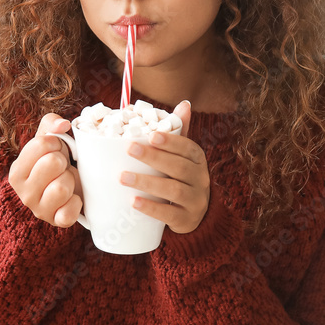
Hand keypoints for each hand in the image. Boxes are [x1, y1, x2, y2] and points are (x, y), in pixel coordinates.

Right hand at [7, 114, 84, 227]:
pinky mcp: (57, 222)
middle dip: (63, 161)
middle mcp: (23, 193)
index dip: (55, 142)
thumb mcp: (48, 140)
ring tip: (66, 181)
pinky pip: (71, 209)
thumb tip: (63, 125)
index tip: (55, 150)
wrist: (66, 190)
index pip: (41, 144)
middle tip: (61, 167)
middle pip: (53, 163)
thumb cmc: (54, 163)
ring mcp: (39, 210)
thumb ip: (51, 124)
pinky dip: (77, 201)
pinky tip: (72, 198)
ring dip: (70, 180)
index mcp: (17, 172)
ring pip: (62, 187)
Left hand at [120, 101, 210, 233]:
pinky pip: (170, 214)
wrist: (193, 215)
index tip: (151, 135)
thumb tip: (184, 103)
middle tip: (130, 150)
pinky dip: (152, 208)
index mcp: (197, 160)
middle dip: (154, 157)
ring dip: (147, 182)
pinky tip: (134, 202)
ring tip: (123, 177)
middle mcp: (201, 179)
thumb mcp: (181, 156)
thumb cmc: (180, 178)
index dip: (171, 141)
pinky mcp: (187, 220)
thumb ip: (179, 132)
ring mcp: (195, 201)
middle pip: (179, 167)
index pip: (188, 148)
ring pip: (174, 190)